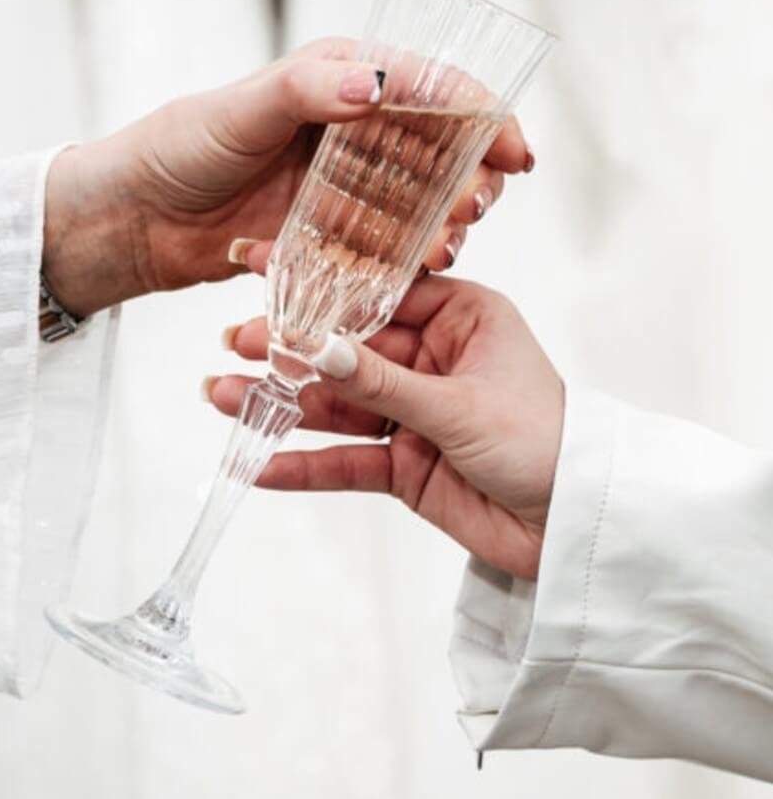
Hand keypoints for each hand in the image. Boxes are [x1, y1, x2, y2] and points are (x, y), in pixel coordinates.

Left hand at [42, 41, 532, 314]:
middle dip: (470, 178)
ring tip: (445, 249)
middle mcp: (349, 131)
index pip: (429, 89)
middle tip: (476, 209)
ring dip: (441, 225)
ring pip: (415, 204)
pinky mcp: (325, 234)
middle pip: (436, 151)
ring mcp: (340, 187)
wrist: (133, 217)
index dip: (482, 116)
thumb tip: (370, 84)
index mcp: (338, 80)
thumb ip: (304, 92)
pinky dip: (400, 260)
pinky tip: (414, 273)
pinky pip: (378, 248)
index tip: (516, 152)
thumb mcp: (240, 110)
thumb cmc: (178, 149)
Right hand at [207, 277, 563, 580]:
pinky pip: (347, 461)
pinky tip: (260, 465)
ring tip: (222, 398)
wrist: (577, 526)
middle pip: (346, 351)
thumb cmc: (547, 443)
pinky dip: (306, 465)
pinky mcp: (407, 466)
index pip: (377, 294)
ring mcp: (416, 414)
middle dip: (288, 351)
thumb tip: (315, 348)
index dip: (319, 288)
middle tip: (233, 345)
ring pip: (338, 406)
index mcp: (462, 318)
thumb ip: (382, 382)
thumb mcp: (459, 404)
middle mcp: (434, 359)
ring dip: (283, 406)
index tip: (262, 271)